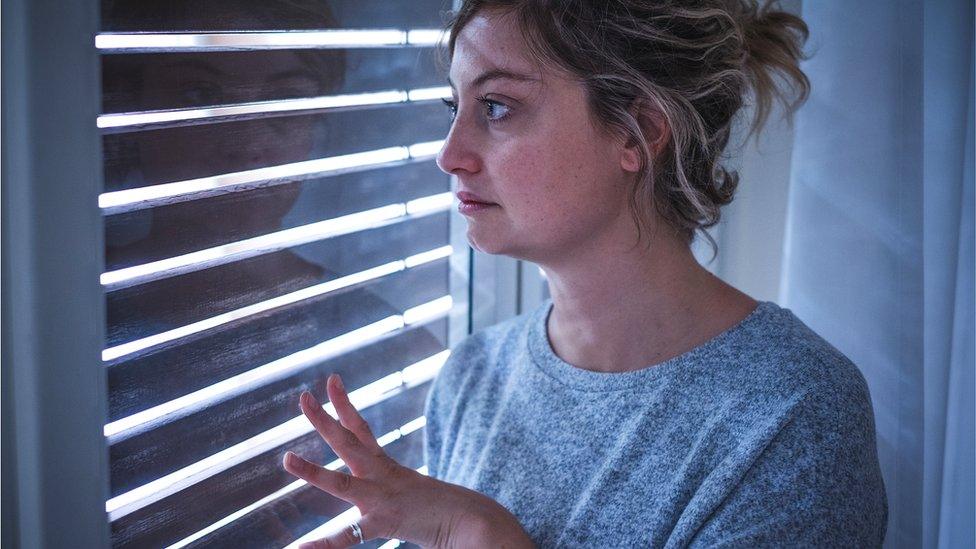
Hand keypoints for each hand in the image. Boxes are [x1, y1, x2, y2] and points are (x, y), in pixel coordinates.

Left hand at [282, 374, 534, 548]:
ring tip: (288, 460)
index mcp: (386, 467)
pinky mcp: (383, 522)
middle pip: (347, 441)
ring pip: (341, 482)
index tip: (331, 380)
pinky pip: (348, 536)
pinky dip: (324, 544)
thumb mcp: (414, 492)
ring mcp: (380, 497)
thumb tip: (393, 494)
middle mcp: (381, 475)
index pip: (360, 428)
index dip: (343, 404)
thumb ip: (399, 488)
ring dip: (313, 471)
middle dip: (324, 418)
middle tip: (302, 398)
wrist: (471, 520)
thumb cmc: (444, 509)